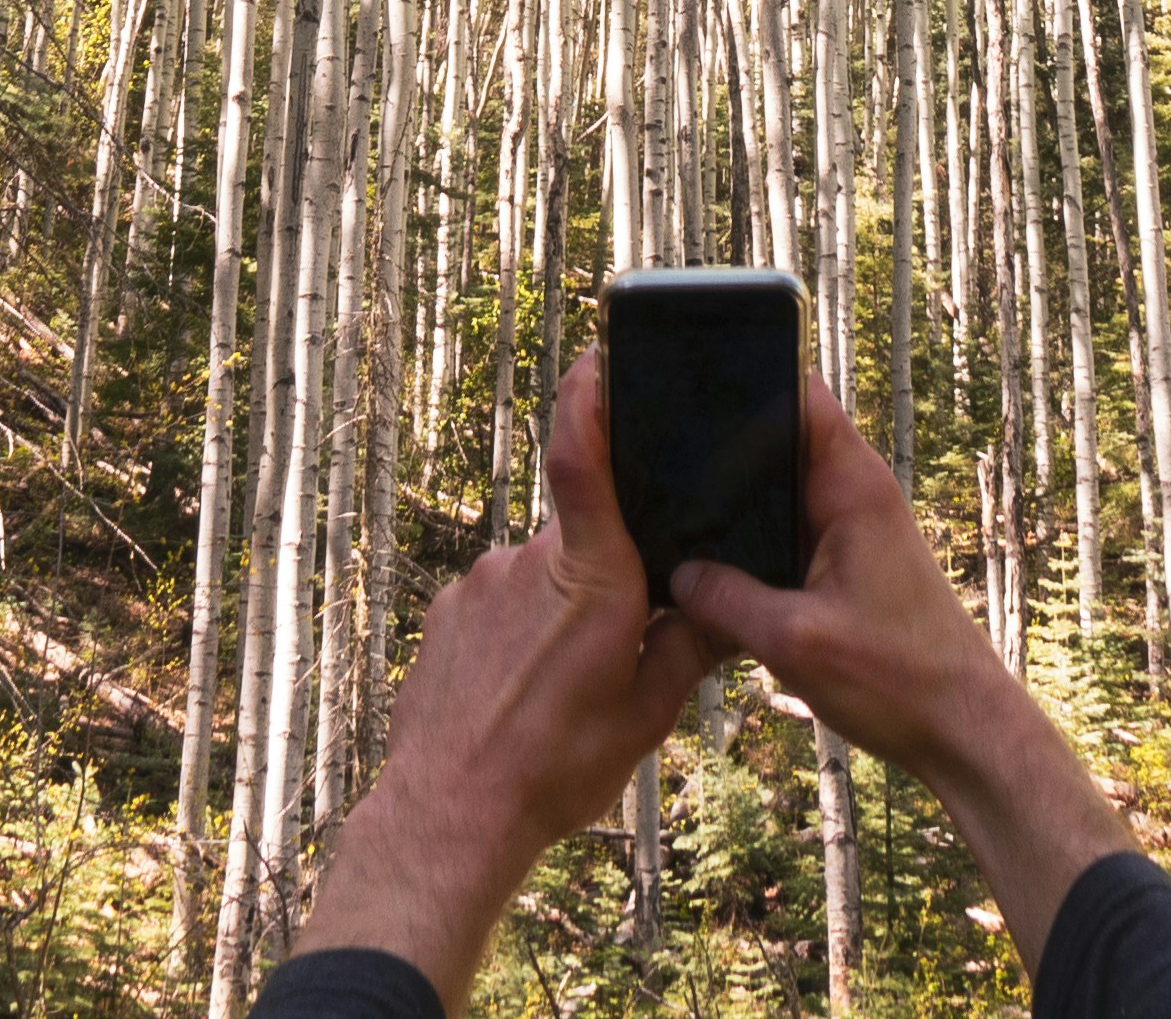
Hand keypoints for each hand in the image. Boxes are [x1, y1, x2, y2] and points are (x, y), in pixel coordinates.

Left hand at [291, 347, 720, 1005]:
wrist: (451, 814)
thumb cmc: (556, 768)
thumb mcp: (647, 715)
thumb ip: (689, 647)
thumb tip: (725, 605)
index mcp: (592, 579)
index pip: (582, 459)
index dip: (589, 398)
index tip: (598, 355)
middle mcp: (529, 564)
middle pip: (582, 537)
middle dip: (607, 576)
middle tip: (613, 650)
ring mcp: (478, 585)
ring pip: (539, 576)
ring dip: (556, 615)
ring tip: (558, 693)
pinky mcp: (445, 611)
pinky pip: (496, 603)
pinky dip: (515, 635)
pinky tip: (518, 694)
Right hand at [664, 373, 1139, 964]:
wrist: (962, 728)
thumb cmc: (899, 679)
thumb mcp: (795, 640)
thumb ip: (726, 600)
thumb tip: (674, 572)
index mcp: (853, 486)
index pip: (800, 396)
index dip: (745, 379)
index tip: (681, 381)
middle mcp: (854, 494)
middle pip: (777, 440)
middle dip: (720, 443)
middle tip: (649, 449)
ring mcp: (851, 529)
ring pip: (778, 491)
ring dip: (734, 500)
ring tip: (663, 501)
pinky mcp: (845, 564)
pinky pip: (787, 531)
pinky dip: (752, 540)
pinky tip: (704, 560)